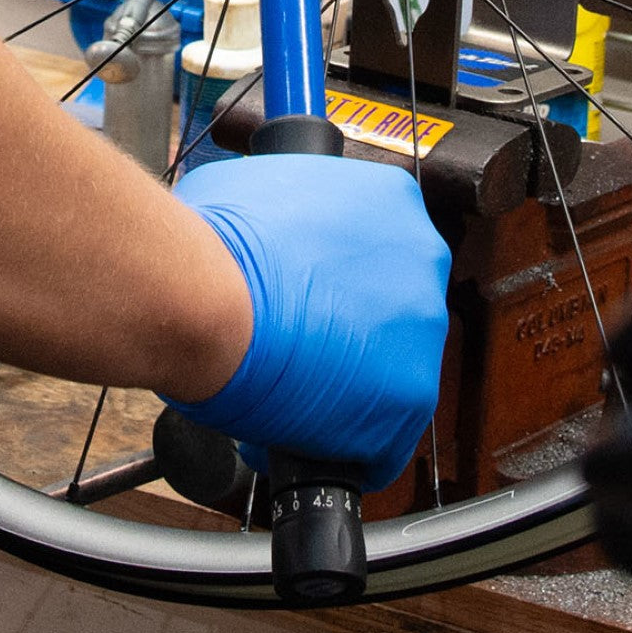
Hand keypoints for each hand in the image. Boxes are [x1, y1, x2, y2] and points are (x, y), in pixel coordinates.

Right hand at [167, 154, 451, 490]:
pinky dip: (335, 448)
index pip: (371, 247)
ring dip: (339, 391)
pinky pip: (378, 440)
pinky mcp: (411, 394)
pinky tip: (290, 439)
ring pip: (386, 374)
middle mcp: (422, 253)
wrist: (207, 298)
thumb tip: (255, 221)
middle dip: (338, 332)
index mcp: (389, 198)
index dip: (327, 281)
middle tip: (285, 347)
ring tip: (279, 396)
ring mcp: (424, 325)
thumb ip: (280, 197)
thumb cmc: (216, 243)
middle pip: (388, 309)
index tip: (295, 300)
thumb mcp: (247, 184)